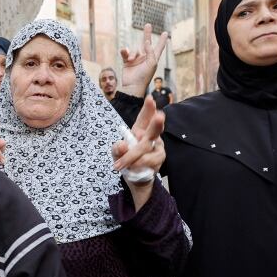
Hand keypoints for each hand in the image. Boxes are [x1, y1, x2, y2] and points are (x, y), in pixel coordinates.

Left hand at [112, 96, 165, 210]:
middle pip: (154, 129)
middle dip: (156, 123)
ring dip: (132, 156)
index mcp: (140, 129)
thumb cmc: (126, 159)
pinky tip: (132, 167)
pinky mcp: (159, 158)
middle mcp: (151, 136)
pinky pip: (149, 160)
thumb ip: (117, 149)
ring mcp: (157, 147)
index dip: (148, 109)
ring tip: (120, 164)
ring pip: (147, 148)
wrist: (134, 176)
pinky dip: (138, 163)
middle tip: (159, 116)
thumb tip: (122, 145)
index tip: (150, 99)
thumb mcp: (117, 153)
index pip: (144, 118)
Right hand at [119, 24, 167, 97]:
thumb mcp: (151, 64)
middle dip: (147, 34)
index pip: (159, 47)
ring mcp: (136, 59)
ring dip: (132, 53)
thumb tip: (147, 42)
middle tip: (148, 25)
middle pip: (146, 43)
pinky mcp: (127, 61)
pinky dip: (124, 52)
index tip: (165, 33)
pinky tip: (124, 52)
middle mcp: (145, 57)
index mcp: (153, 58)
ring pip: (134, 49)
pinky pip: (125, 53)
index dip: (162, 41)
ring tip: (131, 59)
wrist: (132, 86)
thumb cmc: (144, 77)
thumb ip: (150, 52)